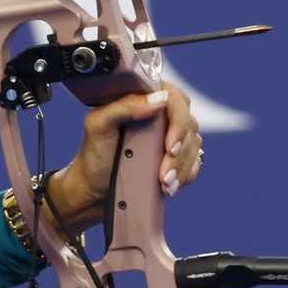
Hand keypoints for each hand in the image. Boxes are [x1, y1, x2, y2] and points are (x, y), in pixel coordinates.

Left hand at [43, 81, 202, 231]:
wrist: (93, 188)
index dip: (178, 122)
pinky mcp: (175, 154)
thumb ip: (124, 106)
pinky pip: (194, 161)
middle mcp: (158, 113)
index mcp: (141, 98)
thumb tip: (160, 99)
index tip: (168, 146)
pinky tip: (169, 187)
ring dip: (181, 167)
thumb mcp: (98, 126)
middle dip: (179, 152)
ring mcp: (168, 134)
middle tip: (163, 175)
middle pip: (188, 124)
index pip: (174, 98)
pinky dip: (185, 175)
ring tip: (164, 184)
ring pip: (193, 145)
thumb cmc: (93, 155)